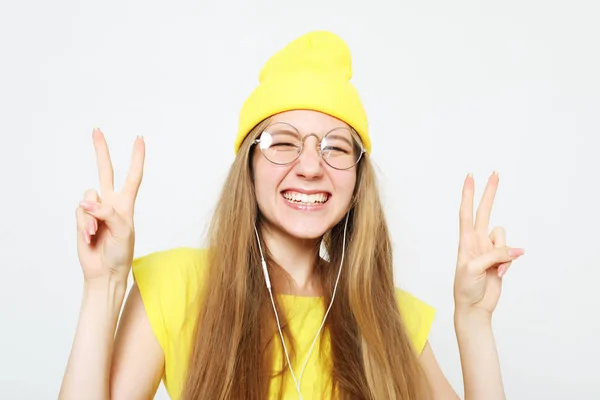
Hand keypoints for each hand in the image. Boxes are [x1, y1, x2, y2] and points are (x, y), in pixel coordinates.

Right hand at [75, 128, 144, 283]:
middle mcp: (111, 203)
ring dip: (91, 216)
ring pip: (88, 197)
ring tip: (96, 233)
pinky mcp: (82, 219)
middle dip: (101, 151)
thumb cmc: (121, 253)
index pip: (133, 176)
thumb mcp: (123, 232)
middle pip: (105, 171)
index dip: (136, 158)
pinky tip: (89, 236)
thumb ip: (108, 214)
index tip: (139, 139)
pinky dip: (84, 224)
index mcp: (126, 204)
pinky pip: (80, 212)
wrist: (105, 272)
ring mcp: (95, 210)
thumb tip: (88, 203)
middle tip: (96, 130)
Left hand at [453, 172, 523, 319]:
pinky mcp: (501, 259)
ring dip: (504, 253)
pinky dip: (508, 264)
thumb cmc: (465, 288)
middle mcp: (477, 241)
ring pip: (503, 237)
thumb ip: (494, 255)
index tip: (470, 177)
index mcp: (465, 241)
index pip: (466, 212)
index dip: (468, 194)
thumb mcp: (474, 269)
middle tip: (495, 173)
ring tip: (495, 269)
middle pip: (484, 211)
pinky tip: (500, 275)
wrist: (474, 307)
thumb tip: (516, 250)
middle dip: (490, 193)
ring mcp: (489, 249)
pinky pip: (511, 253)